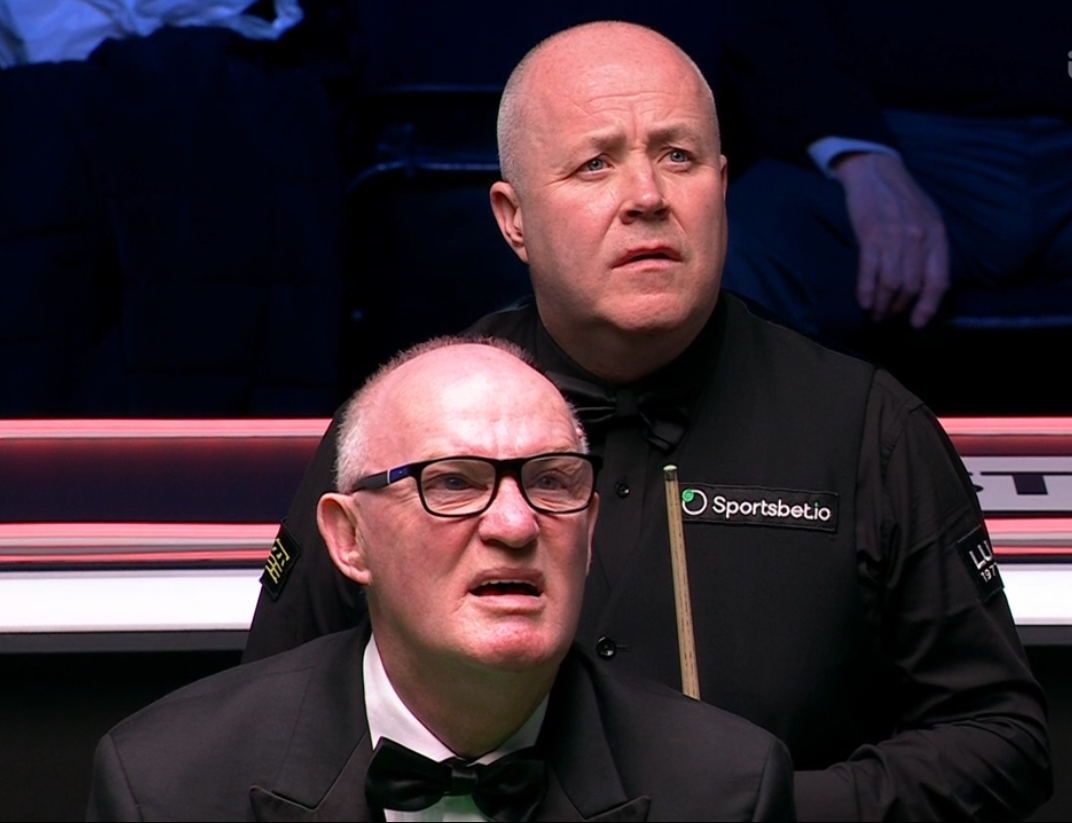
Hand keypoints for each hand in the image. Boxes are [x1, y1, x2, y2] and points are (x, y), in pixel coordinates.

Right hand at [832, 152, 948, 327]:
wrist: (876, 169)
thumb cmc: (901, 196)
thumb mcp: (927, 218)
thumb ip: (930, 247)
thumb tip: (926, 282)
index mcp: (937, 235)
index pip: (938, 281)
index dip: (928, 307)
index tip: (916, 324)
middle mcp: (919, 238)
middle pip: (912, 286)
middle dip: (898, 308)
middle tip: (886, 318)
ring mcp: (894, 236)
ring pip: (891, 283)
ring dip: (881, 304)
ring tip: (873, 314)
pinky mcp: (870, 234)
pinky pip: (870, 271)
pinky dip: (866, 291)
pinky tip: (862, 302)